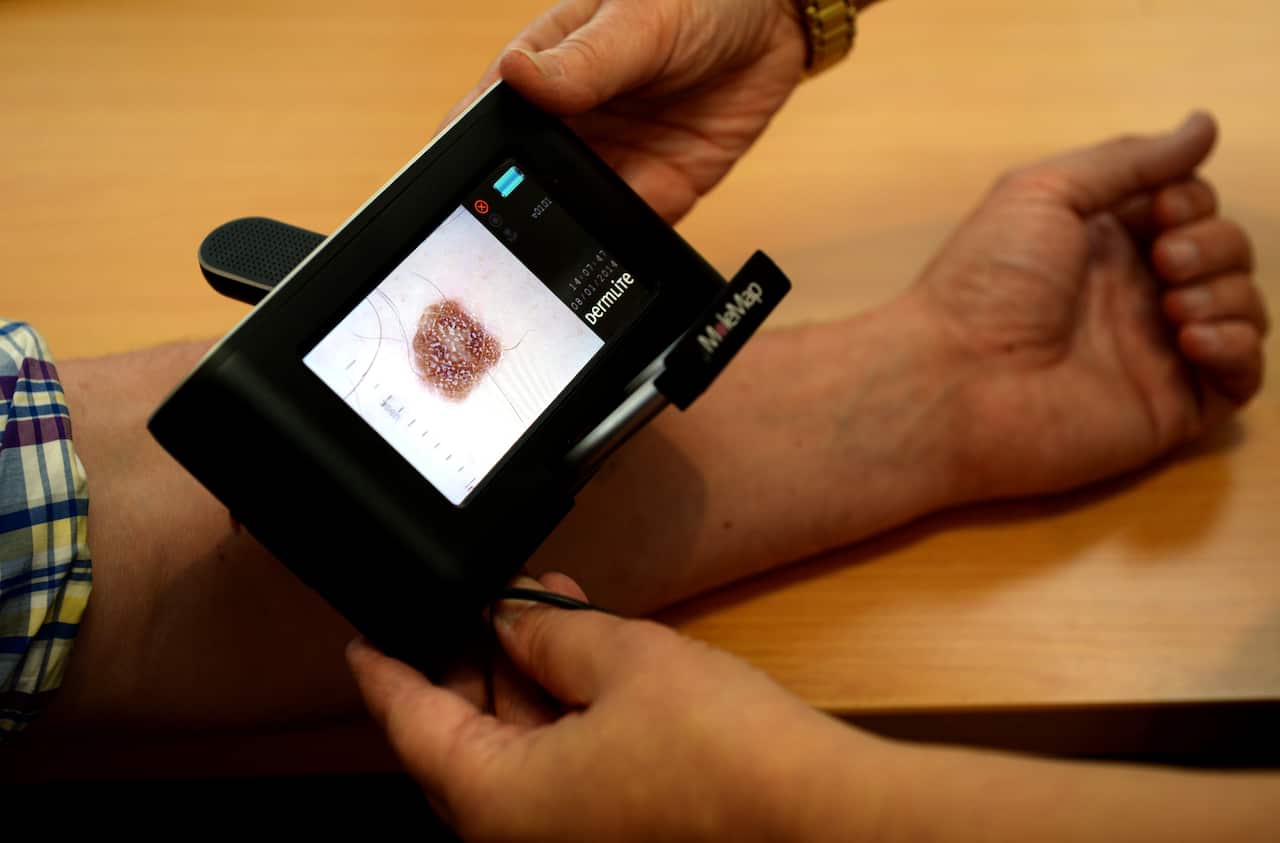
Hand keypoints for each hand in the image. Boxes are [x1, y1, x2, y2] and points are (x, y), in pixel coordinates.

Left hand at [347, 574, 878, 841]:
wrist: (818, 817)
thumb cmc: (724, 756)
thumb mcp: (620, 660)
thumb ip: (546, 634)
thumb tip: (509, 615)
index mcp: (498, 802)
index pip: (410, 725)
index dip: (384, 672)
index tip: (362, 642)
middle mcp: (520, 834)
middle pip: (460, 738)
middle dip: (471, 659)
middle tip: (480, 600)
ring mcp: (567, 836)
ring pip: (512, 750)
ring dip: (522, 676)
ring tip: (541, 606)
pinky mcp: (610, 829)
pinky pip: (557, 767)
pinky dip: (559, 710)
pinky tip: (579, 651)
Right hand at [445, 0, 807, 222]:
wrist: (778, 20)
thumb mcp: (638, 19)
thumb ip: (584, 60)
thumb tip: (516, 76)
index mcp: (541, 70)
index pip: (482, 122)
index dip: (460, 161)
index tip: (454, 197)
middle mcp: (569, 124)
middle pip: (520, 184)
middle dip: (513, 217)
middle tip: (509, 247)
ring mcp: (612, 161)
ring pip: (571, 217)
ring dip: (566, 240)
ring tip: (563, 259)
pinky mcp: (658, 190)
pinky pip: (630, 232)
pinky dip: (621, 250)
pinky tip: (615, 258)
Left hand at [907, 113, 1267, 498]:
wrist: (955, 379)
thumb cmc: (985, 281)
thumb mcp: (1044, 192)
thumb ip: (1128, 160)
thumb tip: (1204, 124)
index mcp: (1103, 242)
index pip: (1189, 207)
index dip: (1192, 200)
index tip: (1160, 208)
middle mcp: (1133, 294)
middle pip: (1225, 252)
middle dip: (1214, 244)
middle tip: (1164, 261)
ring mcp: (1154, 352)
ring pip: (1242, 308)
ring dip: (1228, 291)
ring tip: (1173, 305)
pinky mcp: (1169, 407)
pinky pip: (1241, 378)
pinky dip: (1238, 347)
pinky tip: (1192, 339)